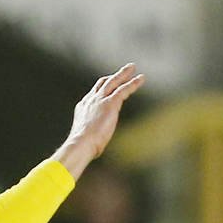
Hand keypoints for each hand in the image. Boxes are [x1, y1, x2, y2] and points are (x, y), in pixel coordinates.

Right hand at [53, 62, 145, 179]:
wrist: (80, 144)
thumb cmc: (80, 149)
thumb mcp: (84, 143)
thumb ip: (88, 142)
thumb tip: (86, 155)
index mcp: (82, 108)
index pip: (93, 95)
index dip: (101, 90)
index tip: (107, 88)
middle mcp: (91, 101)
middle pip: (102, 84)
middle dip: (112, 77)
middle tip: (121, 72)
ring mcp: (100, 100)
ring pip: (113, 82)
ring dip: (123, 74)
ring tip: (132, 68)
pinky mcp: (110, 103)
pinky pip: (124, 89)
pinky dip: (133, 83)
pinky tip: (141, 79)